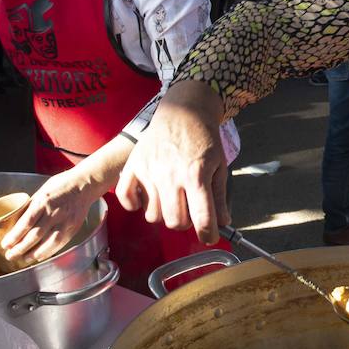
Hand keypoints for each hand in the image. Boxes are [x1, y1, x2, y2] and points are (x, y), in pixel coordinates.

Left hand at [2, 163, 107, 262]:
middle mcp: (54, 213)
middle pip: (35, 236)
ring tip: (24, 259)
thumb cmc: (61, 185)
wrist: (84, 184)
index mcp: (43, 201)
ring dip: (34, 254)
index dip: (14, 236)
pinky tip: (40, 256)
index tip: (5, 244)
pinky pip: (59, 243)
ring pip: (48, 243)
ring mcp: (65, 221)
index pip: (26, 223)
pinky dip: (48, 252)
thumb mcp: (42, 191)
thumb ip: (32, 207)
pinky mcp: (73, 228)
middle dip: (20, 248)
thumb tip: (18, 221)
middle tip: (10, 256)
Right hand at [116, 80, 230, 243]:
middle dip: (186, 223)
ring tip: (170, 199)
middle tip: (189, 211)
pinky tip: (146, 198)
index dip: (208, 235)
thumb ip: (219, 196)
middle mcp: (171, 176)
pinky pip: (126, 198)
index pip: (202, 218)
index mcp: (196, 176)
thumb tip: (223, 223)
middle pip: (175, 222)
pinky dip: (134, 204)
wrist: (183, 112)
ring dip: (163, 213)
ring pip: (153, 216)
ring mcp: (149, 171)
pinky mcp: (133, 166)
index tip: (209, 237)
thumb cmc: (204, 139)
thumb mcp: (219, 166)